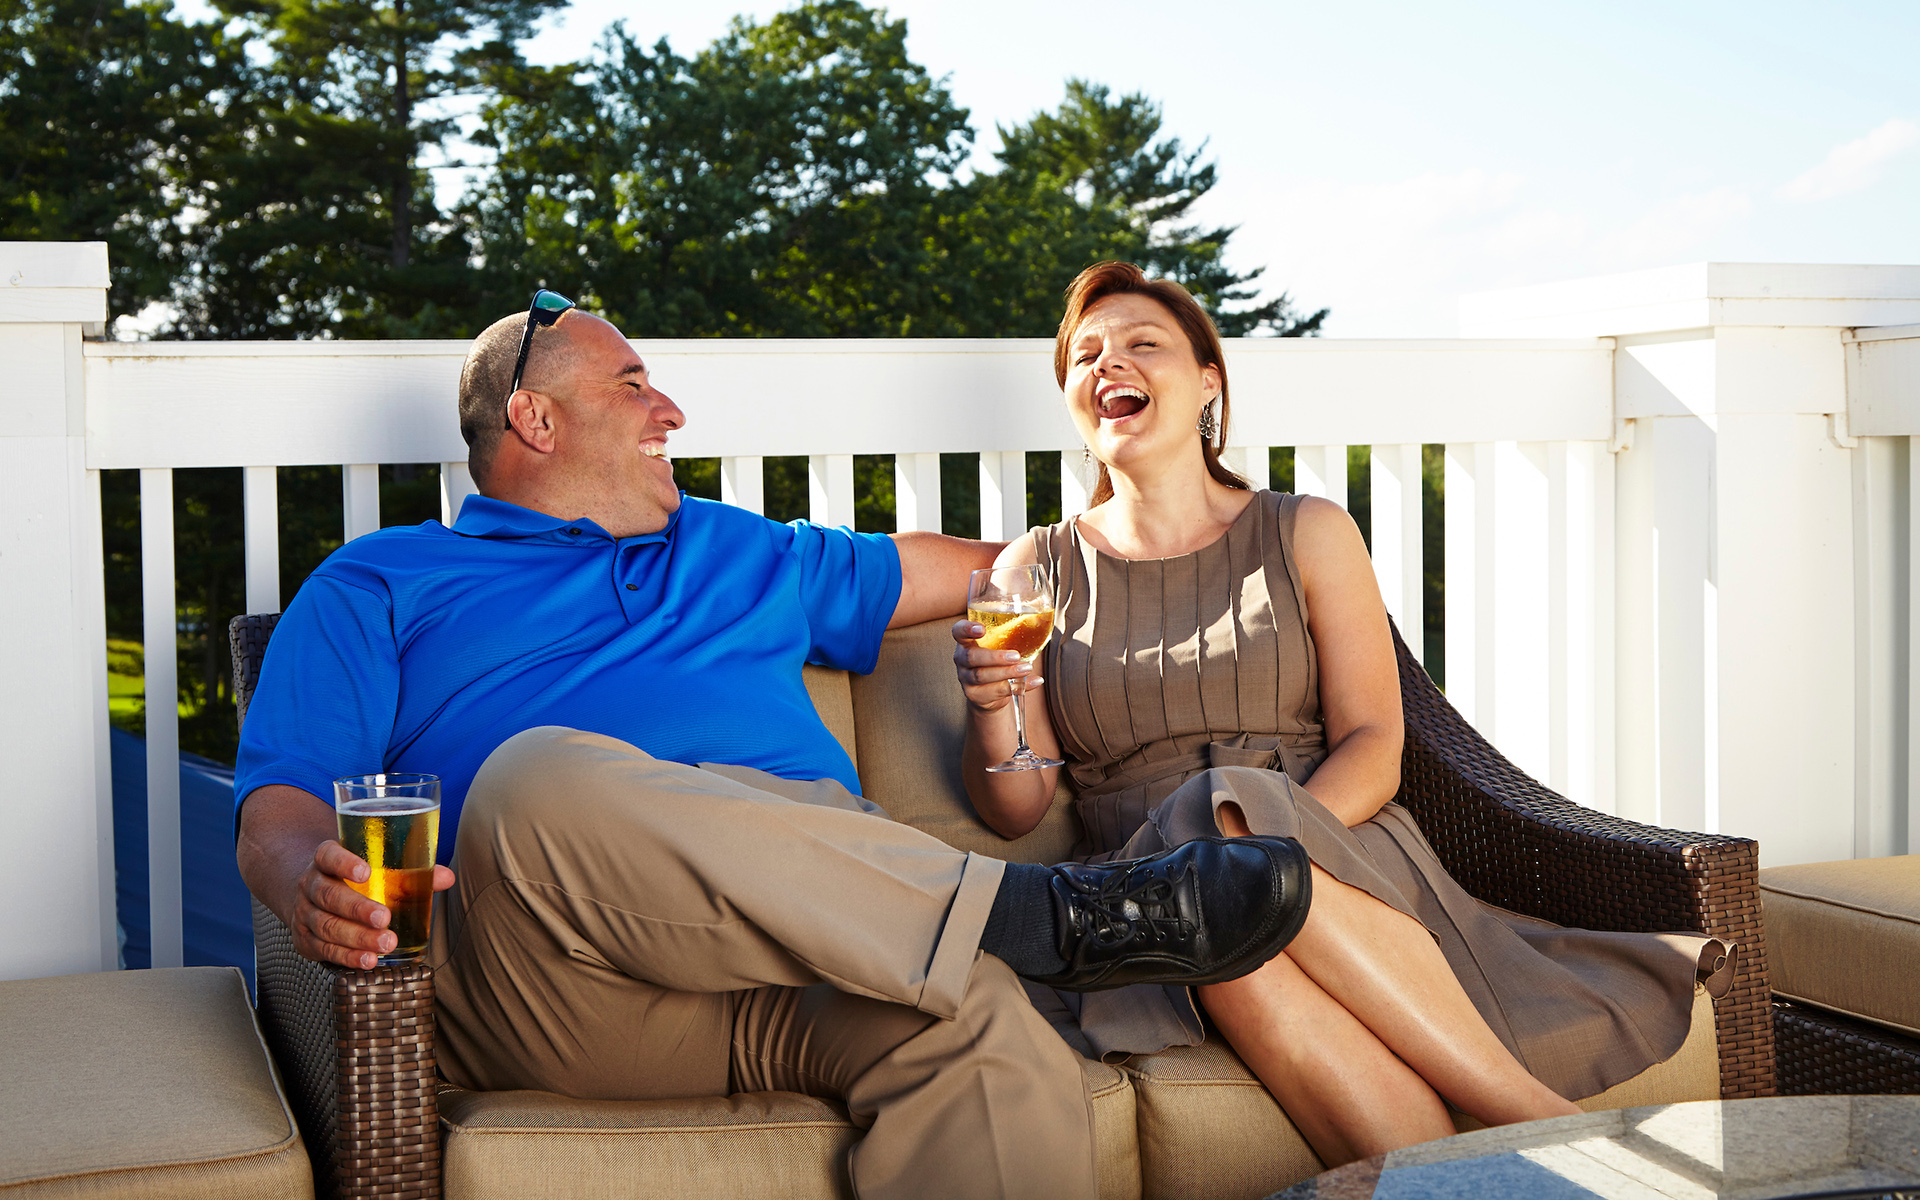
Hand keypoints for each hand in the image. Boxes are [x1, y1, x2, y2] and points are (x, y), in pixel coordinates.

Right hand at [292, 839, 456, 969]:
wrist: (315, 896)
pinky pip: (324, 949)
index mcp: (326, 860)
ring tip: (385, 944)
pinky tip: (368, 960)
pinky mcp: (305, 939)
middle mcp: (310, 884)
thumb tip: (446, 877)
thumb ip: (409, 871)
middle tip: (385, 918)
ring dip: (357, 937)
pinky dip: (347, 956)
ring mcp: (304, 913)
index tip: (366, 872)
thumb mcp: (374, 868)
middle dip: (357, 908)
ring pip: (326, 925)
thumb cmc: (354, 880)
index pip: (328, 855)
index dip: (344, 863)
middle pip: (328, 895)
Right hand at [951, 618, 1041, 712]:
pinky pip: (997, 691)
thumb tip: (1040, 621)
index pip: (958, 631)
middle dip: (995, 657)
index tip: (981, 629)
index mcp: (965, 641)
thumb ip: (1009, 634)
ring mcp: (965, 678)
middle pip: (972, 657)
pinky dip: (1019, 687)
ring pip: (982, 676)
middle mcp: (961, 659)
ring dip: (1007, 672)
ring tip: (1027, 668)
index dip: (967, 629)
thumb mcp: (996, 645)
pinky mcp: (975, 695)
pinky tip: (1034, 681)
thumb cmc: (994, 661)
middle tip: (1016, 656)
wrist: (987, 692)